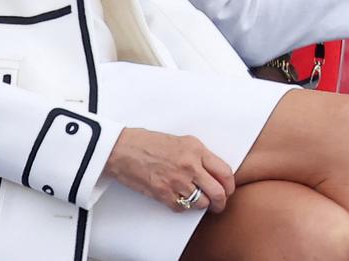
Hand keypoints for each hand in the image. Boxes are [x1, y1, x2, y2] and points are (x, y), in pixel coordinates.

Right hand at [102, 128, 234, 213]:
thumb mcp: (177, 140)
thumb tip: (212, 172)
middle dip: (220, 202)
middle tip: (218, 204)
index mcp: (194, 148)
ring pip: (202, 203)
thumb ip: (196, 154)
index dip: (229, 185)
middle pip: (218, 192)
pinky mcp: (164, 193)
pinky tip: (175, 197)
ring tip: (193, 199)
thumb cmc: (144, 142)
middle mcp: (189, 165)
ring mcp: (177, 180)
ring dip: (199, 204)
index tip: (227, 190)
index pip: (225, 172)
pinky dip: (181, 206)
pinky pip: (182, 208)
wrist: (120, 148)